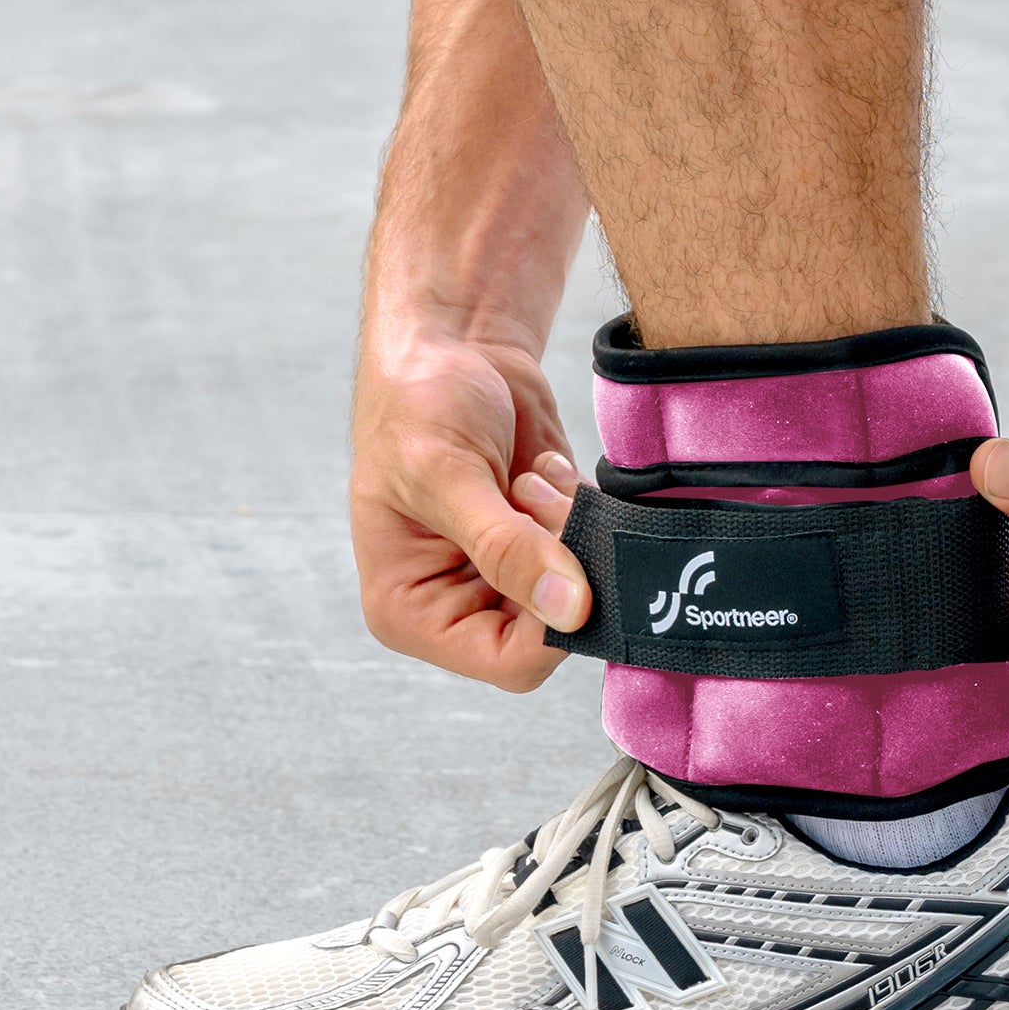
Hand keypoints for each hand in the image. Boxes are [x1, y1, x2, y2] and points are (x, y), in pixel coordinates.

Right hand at [350, 327, 589, 690]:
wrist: (451, 346)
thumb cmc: (417, 405)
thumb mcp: (448, 475)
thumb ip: (506, 548)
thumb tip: (571, 610)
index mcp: (412, 611)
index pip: (508, 663)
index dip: (552, 624)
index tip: (569, 559)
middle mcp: (461, 604)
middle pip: (553, 631)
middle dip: (562, 563)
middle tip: (534, 500)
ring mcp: (510, 575)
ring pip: (584, 589)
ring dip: (571, 528)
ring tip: (528, 477)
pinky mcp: (547, 540)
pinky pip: (596, 550)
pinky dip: (582, 508)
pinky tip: (542, 470)